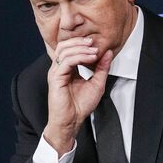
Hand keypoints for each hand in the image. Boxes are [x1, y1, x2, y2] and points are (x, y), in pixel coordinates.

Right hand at [43, 37, 112, 155]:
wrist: (72, 121)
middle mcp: (59, 69)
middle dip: (80, 42)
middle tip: (94, 42)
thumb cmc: (81, 105)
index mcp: (67, 69)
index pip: (70, 48)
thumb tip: (107, 52)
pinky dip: (80, 57)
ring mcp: (56, 72)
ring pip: (64, 51)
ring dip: (81, 48)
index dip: (82, 43)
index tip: (97, 43)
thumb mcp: (97, 83)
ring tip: (94, 51)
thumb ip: (102, 68)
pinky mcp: (56, 78)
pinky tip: (91, 58)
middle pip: (64, 46)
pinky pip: (66, 62)